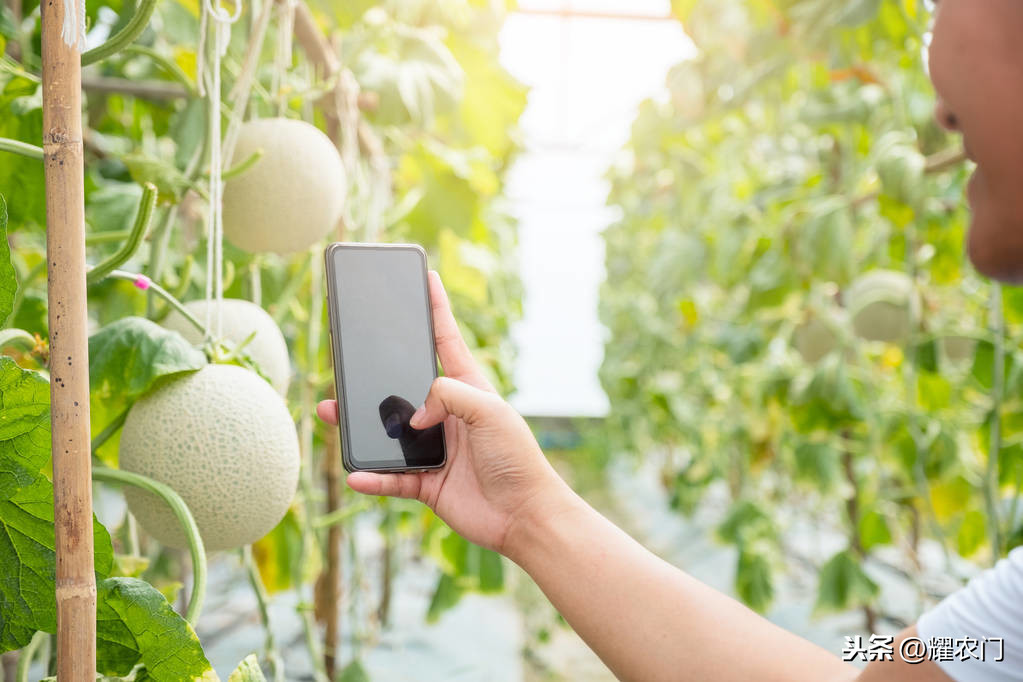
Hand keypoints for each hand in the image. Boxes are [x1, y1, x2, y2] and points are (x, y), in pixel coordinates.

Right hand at [317, 271, 575, 556]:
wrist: (524, 516)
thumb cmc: (517, 457)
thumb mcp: (489, 411)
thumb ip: (448, 396)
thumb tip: (413, 416)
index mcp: (468, 388)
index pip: (446, 340)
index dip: (435, 308)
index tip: (426, 276)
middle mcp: (447, 415)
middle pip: (401, 388)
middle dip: (373, 375)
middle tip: (345, 360)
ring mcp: (434, 449)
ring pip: (386, 433)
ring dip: (357, 426)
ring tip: (331, 411)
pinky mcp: (426, 484)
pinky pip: (390, 479)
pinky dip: (372, 478)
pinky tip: (355, 474)